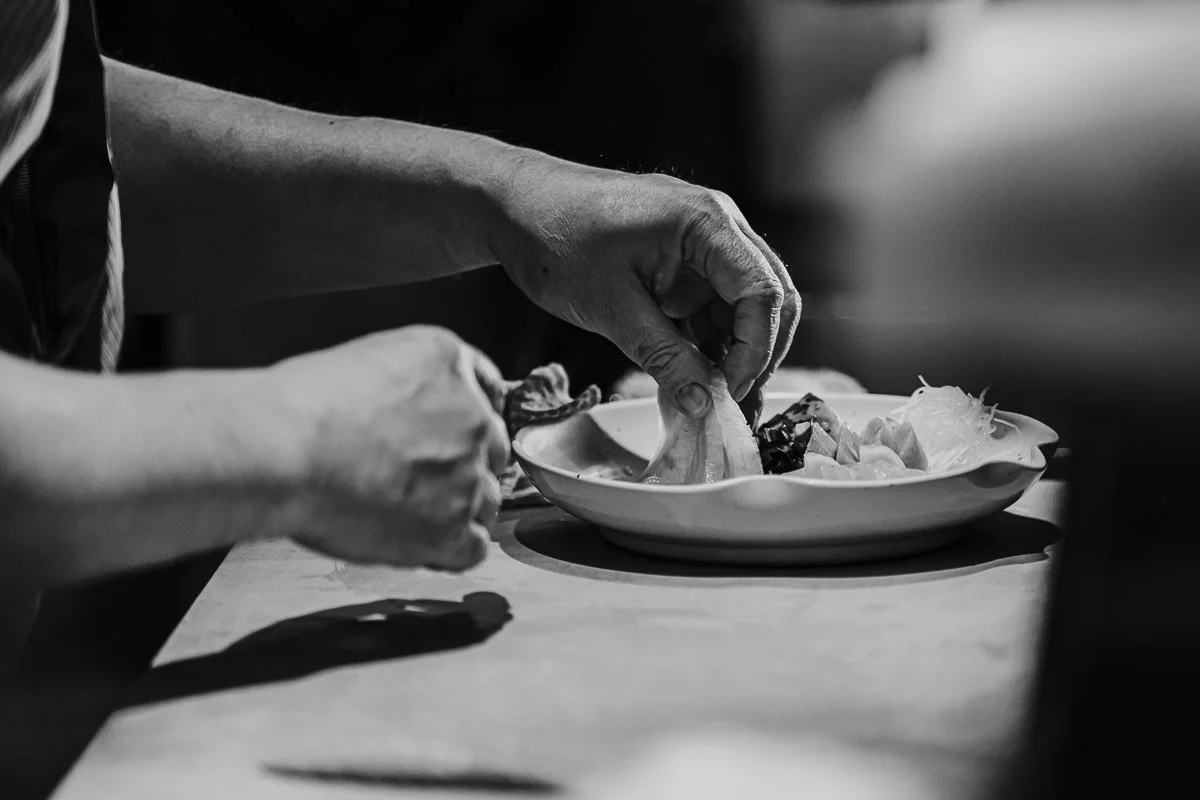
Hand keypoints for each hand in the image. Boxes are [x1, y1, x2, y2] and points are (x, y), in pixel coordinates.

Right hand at [269, 326, 508, 570]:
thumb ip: (409, 386)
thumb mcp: (367, 361)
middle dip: (462, 466)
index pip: (487, 393)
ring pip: (486, 501)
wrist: (284, 449)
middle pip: (491, 451)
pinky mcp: (452, 528)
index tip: (450, 436)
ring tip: (404, 514)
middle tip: (415, 480)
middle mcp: (472, 416)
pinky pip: (473, 548)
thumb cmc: (302, 406)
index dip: (466, 421)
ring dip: (456, 510)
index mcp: (449, 362)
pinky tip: (416, 543)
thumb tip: (408, 416)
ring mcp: (468, 475)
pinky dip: (449, 550)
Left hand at [490, 159, 798, 424]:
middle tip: (736, 404)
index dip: (756, 349)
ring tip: (718, 404)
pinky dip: (710, 345)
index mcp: (707, 223)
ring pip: (744, 309)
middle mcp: (718, 228)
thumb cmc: (557, 239)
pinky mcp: (682, 265)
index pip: (763, 292)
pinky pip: (712, 309)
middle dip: (759, 354)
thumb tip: (704, 404)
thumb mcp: (612, 308)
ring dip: (736, 354)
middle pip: (770, 298)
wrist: (514, 207)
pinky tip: (698, 381)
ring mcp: (702, 246)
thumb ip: (664, 357)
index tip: (730, 392)